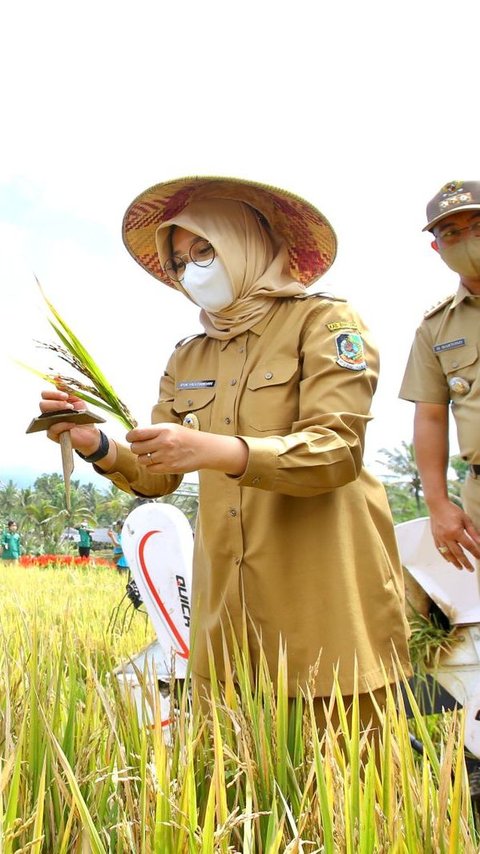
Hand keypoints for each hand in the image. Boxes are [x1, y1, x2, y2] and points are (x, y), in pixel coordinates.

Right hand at [39, 389, 102, 456]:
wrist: (90, 431)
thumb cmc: (83, 415)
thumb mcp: (77, 399)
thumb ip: (67, 389)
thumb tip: (57, 377)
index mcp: (54, 402)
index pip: (45, 395)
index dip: (53, 393)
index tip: (66, 395)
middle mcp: (49, 413)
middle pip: (42, 404)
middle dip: (56, 403)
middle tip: (69, 406)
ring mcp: (49, 423)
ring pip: (44, 417)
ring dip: (58, 412)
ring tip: (71, 413)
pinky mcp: (53, 435)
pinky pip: (52, 430)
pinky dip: (63, 425)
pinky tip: (72, 423)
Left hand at [126, 423, 247, 475]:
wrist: (204, 449)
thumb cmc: (186, 437)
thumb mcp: (170, 427)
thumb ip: (153, 431)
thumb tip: (134, 435)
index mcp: (163, 430)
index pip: (137, 434)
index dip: (130, 437)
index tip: (130, 438)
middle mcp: (164, 443)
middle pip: (136, 448)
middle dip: (136, 448)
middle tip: (141, 447)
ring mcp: (166, 457)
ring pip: (142, 460)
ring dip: (143, 458)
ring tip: (151, 455)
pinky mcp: (169, 468)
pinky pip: (150, 469)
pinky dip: (151, 466)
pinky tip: (157, 462)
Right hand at [429, 499, 479, 570]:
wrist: (437, 505)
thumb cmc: (452, 510)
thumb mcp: (466, 519)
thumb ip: (473, 532)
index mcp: (456, 531)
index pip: (468, 546)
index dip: (475, 553)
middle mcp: (447, 536)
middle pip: (458, 553)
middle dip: (465, 562)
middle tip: (470, 569)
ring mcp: (440, 538)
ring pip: (448, 554)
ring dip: (455, 562)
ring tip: (460, 568)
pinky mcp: (435, 537)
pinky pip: (440, 550)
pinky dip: (445, 556)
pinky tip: (449, 560)